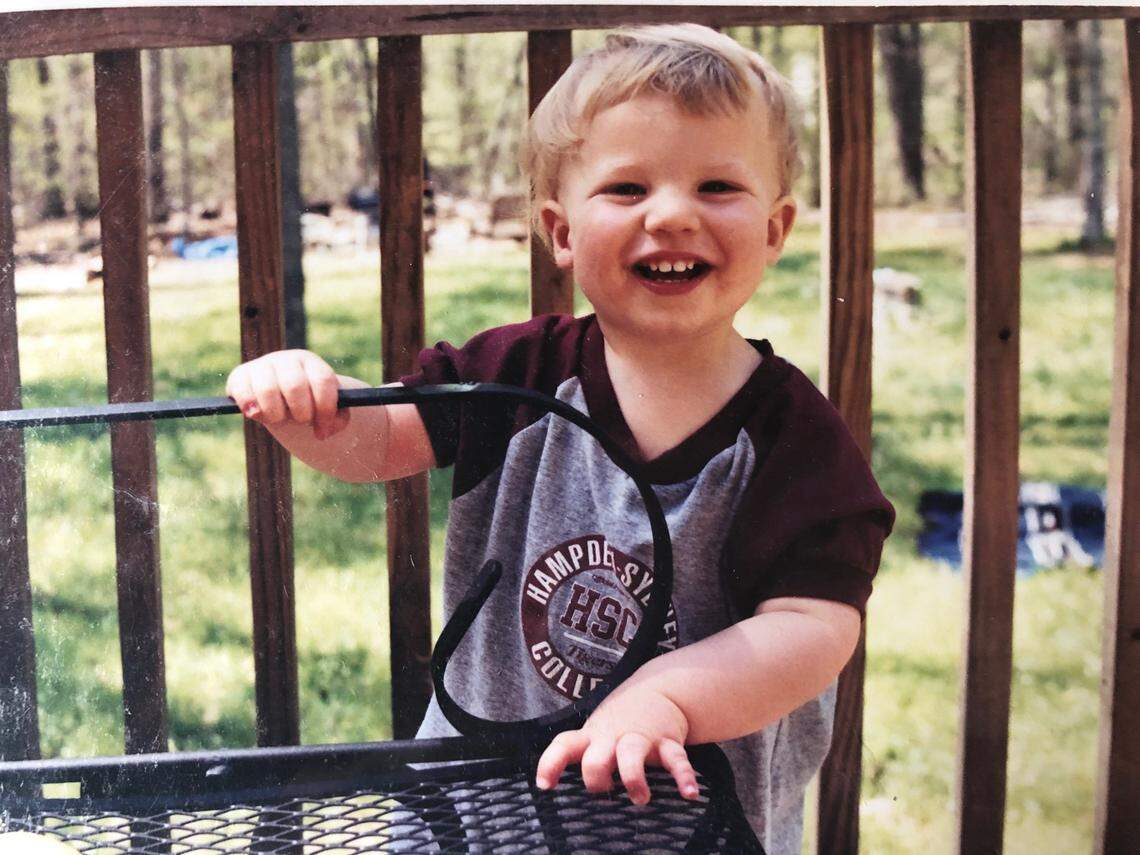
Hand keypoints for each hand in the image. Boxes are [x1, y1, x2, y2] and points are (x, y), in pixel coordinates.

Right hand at [225, 350, 349, 439]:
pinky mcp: (239, 376)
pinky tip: (258, 415)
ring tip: (279, 418)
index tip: (323, 430)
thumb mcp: (326, 409)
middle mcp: (286, 359)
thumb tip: (324, 430)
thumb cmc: (307, 404)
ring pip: (268, 390)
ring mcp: (261, 365)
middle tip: (300, 421)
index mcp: (311, 363)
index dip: (325, 409)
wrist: (279, 397)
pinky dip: (252, 410)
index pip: (322, 380)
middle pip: (295, 386)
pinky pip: (243, 394)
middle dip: (300, 413)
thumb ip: (335, 419)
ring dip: (276, 415)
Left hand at [534, 684, 698, 805]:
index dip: (551, 764)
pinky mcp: (667, 742)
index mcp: (593, 737)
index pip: (564, 746)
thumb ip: (581, 756)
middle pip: (596, 758)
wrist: (659, 690)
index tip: (545, 786)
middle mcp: (613, 737)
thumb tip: (559, 788)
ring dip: (634, 778)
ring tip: (639, 797)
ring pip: (632, 756)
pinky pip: (677, 760)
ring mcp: (641, 738)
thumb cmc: (618, 723)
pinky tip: (690, 793)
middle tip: (605, 791)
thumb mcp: (595, 733)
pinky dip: (684, 777)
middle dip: (596, 778)